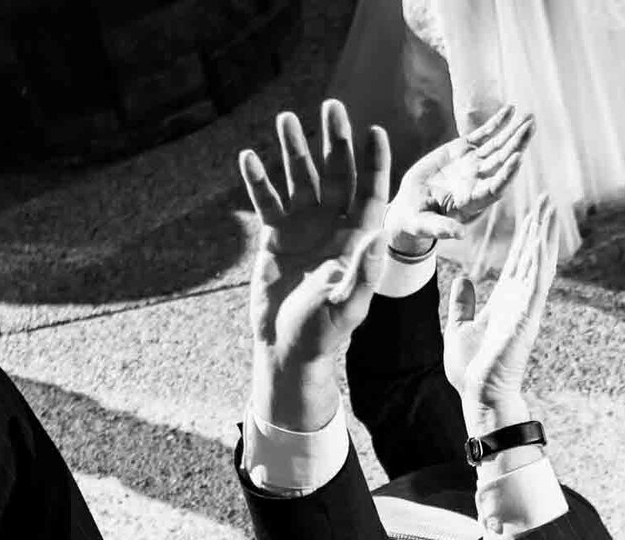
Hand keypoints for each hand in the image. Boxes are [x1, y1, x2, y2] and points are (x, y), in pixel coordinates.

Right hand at [241, 101, 391, 377]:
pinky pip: (268, 203)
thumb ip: (360, 274)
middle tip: (332, 106)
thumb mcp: (345, 307)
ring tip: (285, 119)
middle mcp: (333, 227)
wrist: (286, 348)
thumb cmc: (322, 333)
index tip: (374, 131)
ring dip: (294, 150)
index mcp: (357, 240)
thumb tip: (375, 240)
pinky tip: (249, 158)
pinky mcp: (276, 238)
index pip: (369, 193)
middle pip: (336, 175)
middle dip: (334, 141)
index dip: (373, 163)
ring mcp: (304, 229)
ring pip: (300, 181)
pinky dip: (259, 182)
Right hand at [388, 105, 535, 255]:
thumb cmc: (417, 220)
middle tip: (530, 127)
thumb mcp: (425, 225)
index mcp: (473, 201)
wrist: (410, 205)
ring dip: (513, 132)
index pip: (496, 187)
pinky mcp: (463, 151)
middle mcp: (478, 181)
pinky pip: (483, 134)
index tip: (518, 158)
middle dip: (517, 145)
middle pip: (503, 162)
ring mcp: (473, 164)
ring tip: (530, 118)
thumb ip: (440, 229)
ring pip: (498, 146)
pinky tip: (510, 110)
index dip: (507, 174)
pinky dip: (497, 123)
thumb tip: (459, 235)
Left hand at [441, 198, 560, 432]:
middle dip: (539, 227)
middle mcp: (519, 301)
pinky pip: (535, 285)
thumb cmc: (471, 370)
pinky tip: (542, 241)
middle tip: (548, 198)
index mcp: (504, 301)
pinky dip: (539, 262)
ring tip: (551, 209)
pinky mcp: (525, 319)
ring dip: (545, 236)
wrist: (479, 395)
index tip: (532, 212)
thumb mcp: (459, 328)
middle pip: (532, 255)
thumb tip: (464, 279)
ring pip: (539, 264)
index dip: (525, 236)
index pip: (517, 260)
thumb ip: (464, 303)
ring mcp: (525, 309)